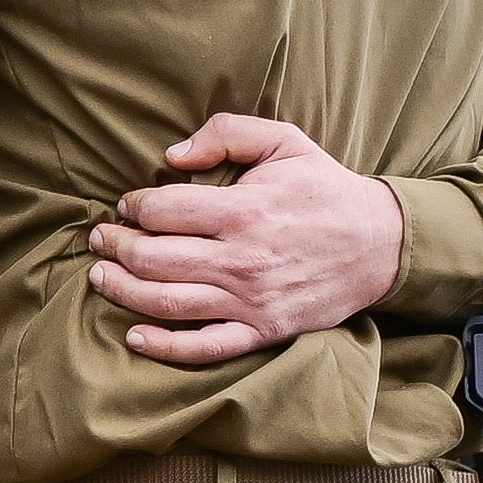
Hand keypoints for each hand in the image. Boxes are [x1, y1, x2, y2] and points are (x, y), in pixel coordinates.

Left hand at [88, 117, 405, 366]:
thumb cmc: (325, 190)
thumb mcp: (285, 142)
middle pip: (152, 258)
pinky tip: (134, 336)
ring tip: (100, 277)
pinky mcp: (263, 331)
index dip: (134, 206)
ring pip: (166, 302)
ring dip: (122, 291)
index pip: (162, 211)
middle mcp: (241, 259)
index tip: (127, 205)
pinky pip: (203, 348)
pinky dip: (163, 347)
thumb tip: (172, 155)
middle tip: (101, 239)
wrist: (382, 243)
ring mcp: (250, 300)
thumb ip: (227, 134)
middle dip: (115, 247)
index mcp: (244, 210)